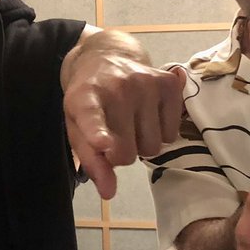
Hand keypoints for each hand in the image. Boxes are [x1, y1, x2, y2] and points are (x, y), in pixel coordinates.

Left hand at [64, 55, 184, 199]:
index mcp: (84, 97)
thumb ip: (91, 161)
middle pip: (128, 152)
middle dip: (122, 153)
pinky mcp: (168, 83)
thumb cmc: (90, 100)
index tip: (103, 144)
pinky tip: (148, 114)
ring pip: (153, 147)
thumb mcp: (77, 128)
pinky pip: (172, 134)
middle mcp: (116, 86)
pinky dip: (161, 132)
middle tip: (115, 134)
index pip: (91, 117)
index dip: (97, 133)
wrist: (107, 56)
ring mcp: (145, 82)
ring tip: (132, 122)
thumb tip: (109, 192)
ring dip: (142, 143)